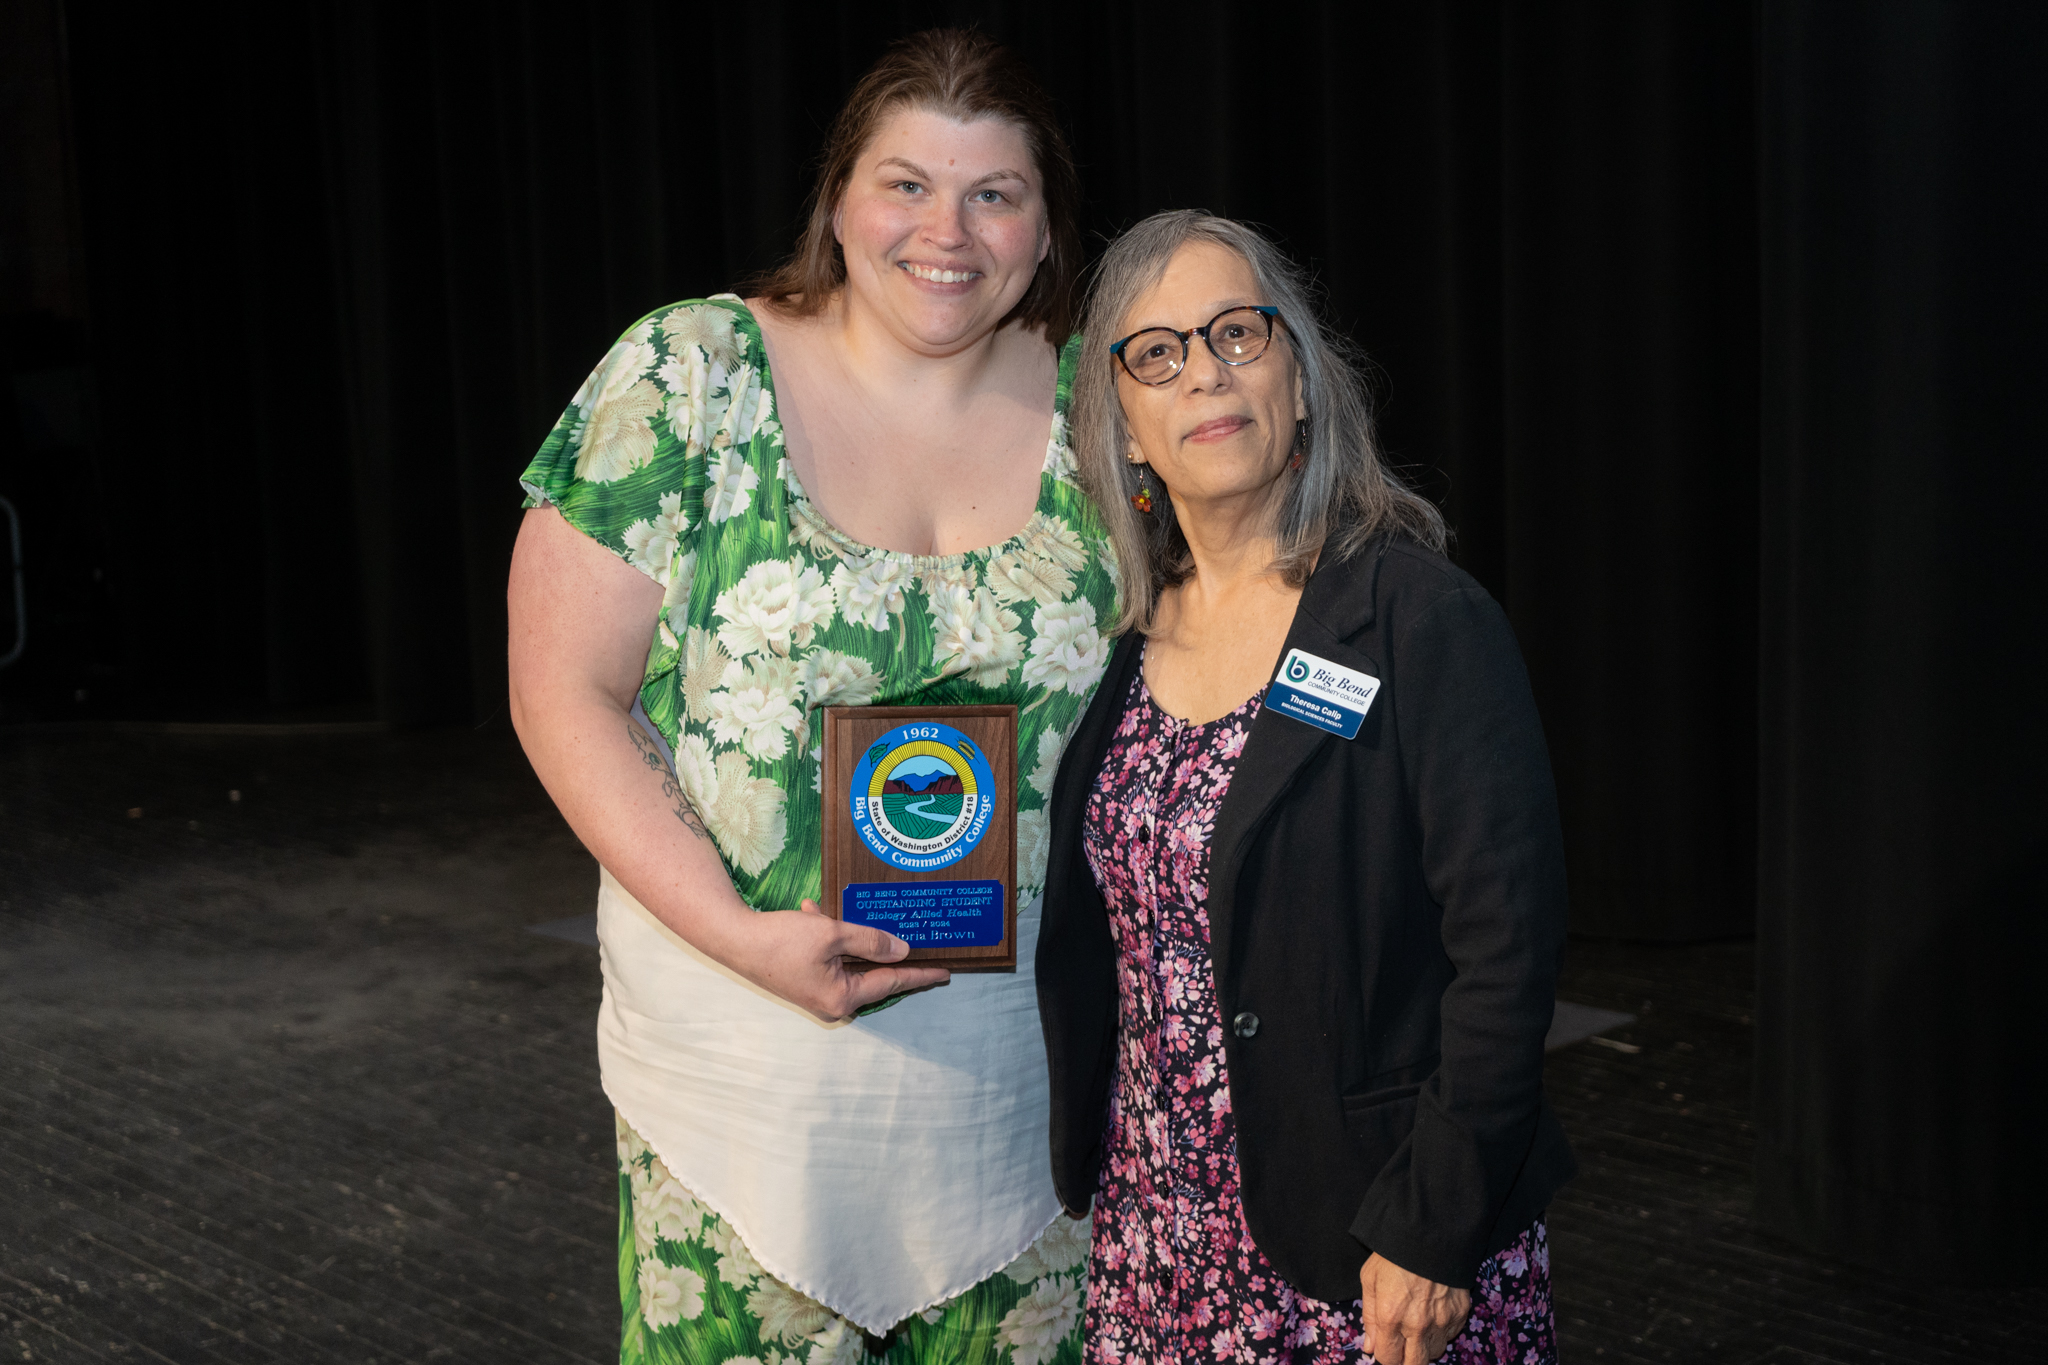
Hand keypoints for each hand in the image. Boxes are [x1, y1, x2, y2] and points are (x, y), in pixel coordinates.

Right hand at [719, 898, 949, 1022]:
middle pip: (873, 975)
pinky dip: (829, 936)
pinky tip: (815, 912)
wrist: (734, 938)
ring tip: (868, 919)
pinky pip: (829, 957)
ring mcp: (817, 991)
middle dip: (891, 954)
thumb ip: (870, 941)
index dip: (920, 974)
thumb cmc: (781, 940)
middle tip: (923, 943)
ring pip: (851, 962)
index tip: (945, 972)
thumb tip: (902, 950)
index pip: (891, 983)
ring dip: (856, 939)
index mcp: (842, 997)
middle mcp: (831, 1000)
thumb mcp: (832, 934)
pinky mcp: (805, 978)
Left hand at [1358, 1253, 1470, 1363]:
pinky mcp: (1460, 1314)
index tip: (1385, 1346)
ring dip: (1424, 1347)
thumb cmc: (1394, 1254)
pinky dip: (1441, 1332)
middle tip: (1402, 1346)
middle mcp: (1417, 1326)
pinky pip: (1450, 1336)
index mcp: (1391, 1317)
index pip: (1388, 1359)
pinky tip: (1433, 1315)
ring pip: (1434, 1353)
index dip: (1384, 1355)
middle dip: (1405, 1360)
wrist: (1431, 1233)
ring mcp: (1441, 1322)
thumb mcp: (1370, 1279)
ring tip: (1417, 1327)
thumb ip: (1369, 1316)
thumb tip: (1370, 1347)